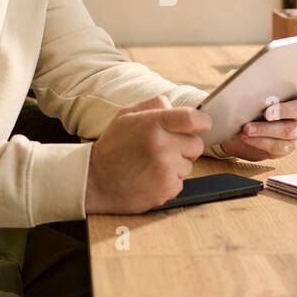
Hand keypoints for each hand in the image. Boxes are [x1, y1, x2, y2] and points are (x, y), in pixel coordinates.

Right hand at [85, 95, 211, 213]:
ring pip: (189, 165)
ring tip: (152, 165)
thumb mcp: (125, 117)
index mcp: (153, 124)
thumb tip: (173, 105)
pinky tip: (151, 178)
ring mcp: (165, 170)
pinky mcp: (166, 190)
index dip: (202, 122)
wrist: (93, 181)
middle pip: (196, 145)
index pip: (193, 118)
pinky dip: (169, 182)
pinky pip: (180, 183)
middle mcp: (161, 146)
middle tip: (167, 149)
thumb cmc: (111, 148)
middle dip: (186, 147)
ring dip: (176, 166)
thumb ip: (152, 106)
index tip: (201, 126)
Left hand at [215, 73, 296, 161]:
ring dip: (264, 130)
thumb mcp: (249, 88)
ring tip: (246, 129)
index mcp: (296, 93)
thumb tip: (242, 78)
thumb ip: (251, 81)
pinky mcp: (286, 147)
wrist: (241, 128)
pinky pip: (276, 146)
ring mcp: (296, 131)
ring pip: (286, 131)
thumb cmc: (249, 103)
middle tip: (267, 113)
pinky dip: (258, 141)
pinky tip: (246, 137)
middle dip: (282, 111)